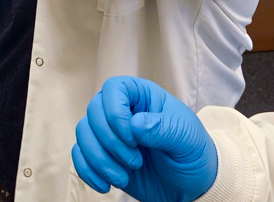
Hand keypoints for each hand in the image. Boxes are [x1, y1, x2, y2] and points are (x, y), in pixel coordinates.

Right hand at [72, 77, 218, 201]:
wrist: (191, 186)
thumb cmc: (193, 154)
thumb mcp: (187, 139)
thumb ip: (163, 128)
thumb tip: (135, 124)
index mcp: (143, 97)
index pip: (114, 88)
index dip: (115, 112)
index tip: (132, 139)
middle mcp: (123, 111)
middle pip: (94, 111)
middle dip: (110, 142)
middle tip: (135, 162)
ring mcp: (111, 134)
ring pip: (83, 134)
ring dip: (99, 159)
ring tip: (123, 178)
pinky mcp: (103, 156)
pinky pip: (79, 156)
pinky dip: (88, 171)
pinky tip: (106, 185)